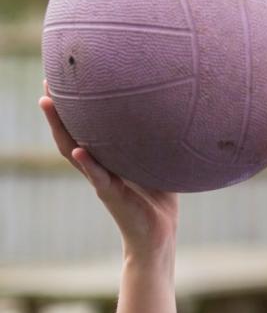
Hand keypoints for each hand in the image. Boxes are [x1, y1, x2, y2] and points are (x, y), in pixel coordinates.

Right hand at [39, 80, 177, 252]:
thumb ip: (157, 143)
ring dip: (59, 128)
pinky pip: (98, 177)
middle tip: (46, 82)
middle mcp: (98, 166)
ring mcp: (101, 180)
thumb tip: (174, 113)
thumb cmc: (158, 198)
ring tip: (47, 104)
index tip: (65, 78)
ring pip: (73, 151)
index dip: (73, 106)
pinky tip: (79, 148)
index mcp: (107, 158)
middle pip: (69, 132)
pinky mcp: (111, 196)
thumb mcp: (157, 164)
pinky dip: (88, 163)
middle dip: (56, 108)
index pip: (84, 127)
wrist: (159, 234)